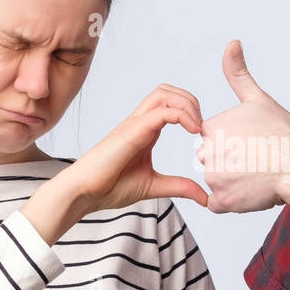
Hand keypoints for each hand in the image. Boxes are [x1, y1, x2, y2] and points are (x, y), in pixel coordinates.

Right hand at [66, 84, 209, 212]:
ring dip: (187, 103)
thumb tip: (205, 198)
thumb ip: (180, 187)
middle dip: (190, 101)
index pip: (170, 104)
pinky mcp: (131, 132)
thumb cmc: (110, 187)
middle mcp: (139, 122)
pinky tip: (192, 131)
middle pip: (167, 91)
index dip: (191, 112)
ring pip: (163, 94)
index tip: (203, 135)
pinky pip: (160, 113)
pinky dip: (181, 115)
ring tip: (197, 126)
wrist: (84, 193)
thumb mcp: (155, 186)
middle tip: (201, 127)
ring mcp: (134, 125)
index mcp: (145, 131)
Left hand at [197, 40, 289, 213]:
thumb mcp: (258, 98)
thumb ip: (237, 73)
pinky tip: (251, 190)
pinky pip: (219, 204)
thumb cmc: (285, 133)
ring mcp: (214, 177)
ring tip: (258, 175)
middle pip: (213, 163)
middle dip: (231, 165)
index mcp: (211, 128)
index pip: (212, 141)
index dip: (234, 145)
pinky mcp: (223, 200)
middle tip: (256, 162)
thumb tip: (232, 43)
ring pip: (218, 183)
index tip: (252, 145)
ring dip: (234, 184)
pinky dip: (234, 201)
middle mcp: (206, 151)